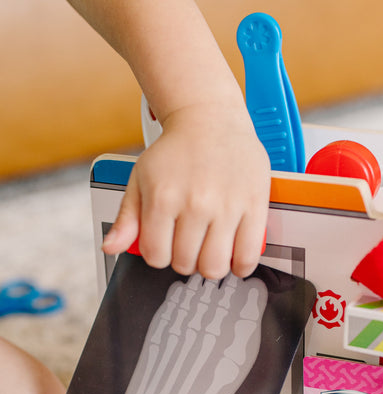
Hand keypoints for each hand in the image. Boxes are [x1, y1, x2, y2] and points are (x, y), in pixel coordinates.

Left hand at [101, 103, 270, 279]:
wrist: (211, 119)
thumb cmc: (177, 151)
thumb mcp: (140, 179)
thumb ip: (126, 217)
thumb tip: (111, 247)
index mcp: (163, 198)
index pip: (156, 256)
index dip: (159, 255)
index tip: (167, 247)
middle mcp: (195, 204)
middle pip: (186, 264)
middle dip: (185, 260)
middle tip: (190, 246)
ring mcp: (227, 207)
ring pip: (215, 266)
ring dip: (210, 266)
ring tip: (211, 251)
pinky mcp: (254, 207)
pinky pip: (247, 256)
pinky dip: (240, 267)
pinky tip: (235, 259)